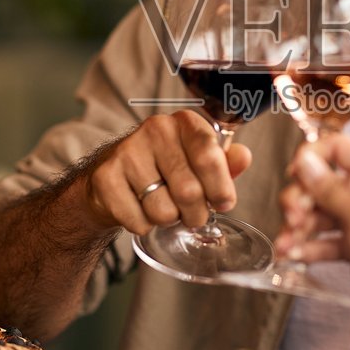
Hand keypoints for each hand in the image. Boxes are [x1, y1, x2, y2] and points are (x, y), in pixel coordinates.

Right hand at [85, 111, 251, 235]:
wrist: (113, 179)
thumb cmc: (164, 169)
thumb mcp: (198, 162)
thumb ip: (223, 162)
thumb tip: (243, 157)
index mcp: (184, 123)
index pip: (210, 157)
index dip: (220, 188)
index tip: (223, 203)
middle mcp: (155, 130)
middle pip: (189, 191)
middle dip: (196, 214)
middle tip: (192, 215)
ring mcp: (127, 152)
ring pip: (164, 210)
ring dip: (169, 220)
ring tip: (163, 207)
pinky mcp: (106, 177)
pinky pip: (139, 221)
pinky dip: (144, 226)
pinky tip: (140, 210)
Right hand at [276, 134, 349, 316]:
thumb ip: (328, 188)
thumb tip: (306, 161)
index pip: (336, 148)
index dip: (312, 155)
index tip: (295, 173)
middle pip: (318, 184)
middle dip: (299, 200)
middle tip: (293, 217)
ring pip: (315, 214)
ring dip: (297, 228)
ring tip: (288, 244)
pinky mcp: (347, 242)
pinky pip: (319, 239)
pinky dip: (306, 247)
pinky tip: (296, 255)